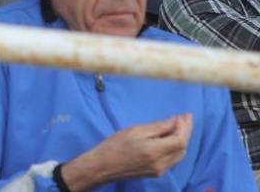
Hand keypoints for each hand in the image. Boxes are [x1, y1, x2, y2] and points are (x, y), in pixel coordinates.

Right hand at [63, 114, 192, 188]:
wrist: (104, 165)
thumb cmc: (115, 144)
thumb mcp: (135, 130)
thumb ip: (157, 127)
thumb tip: (174, 121)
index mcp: (155, 151)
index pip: (180, 140)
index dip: (184, 127)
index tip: (183, 115)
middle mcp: (161, 163)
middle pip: (182, 147)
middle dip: (186, 132)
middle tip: (185, 118)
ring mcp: (160, 170)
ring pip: (180, 154)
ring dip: (182, 140)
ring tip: (180, 126)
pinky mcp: (157, 173)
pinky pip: (173, 159)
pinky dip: (176, 148)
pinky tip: (171, 138)